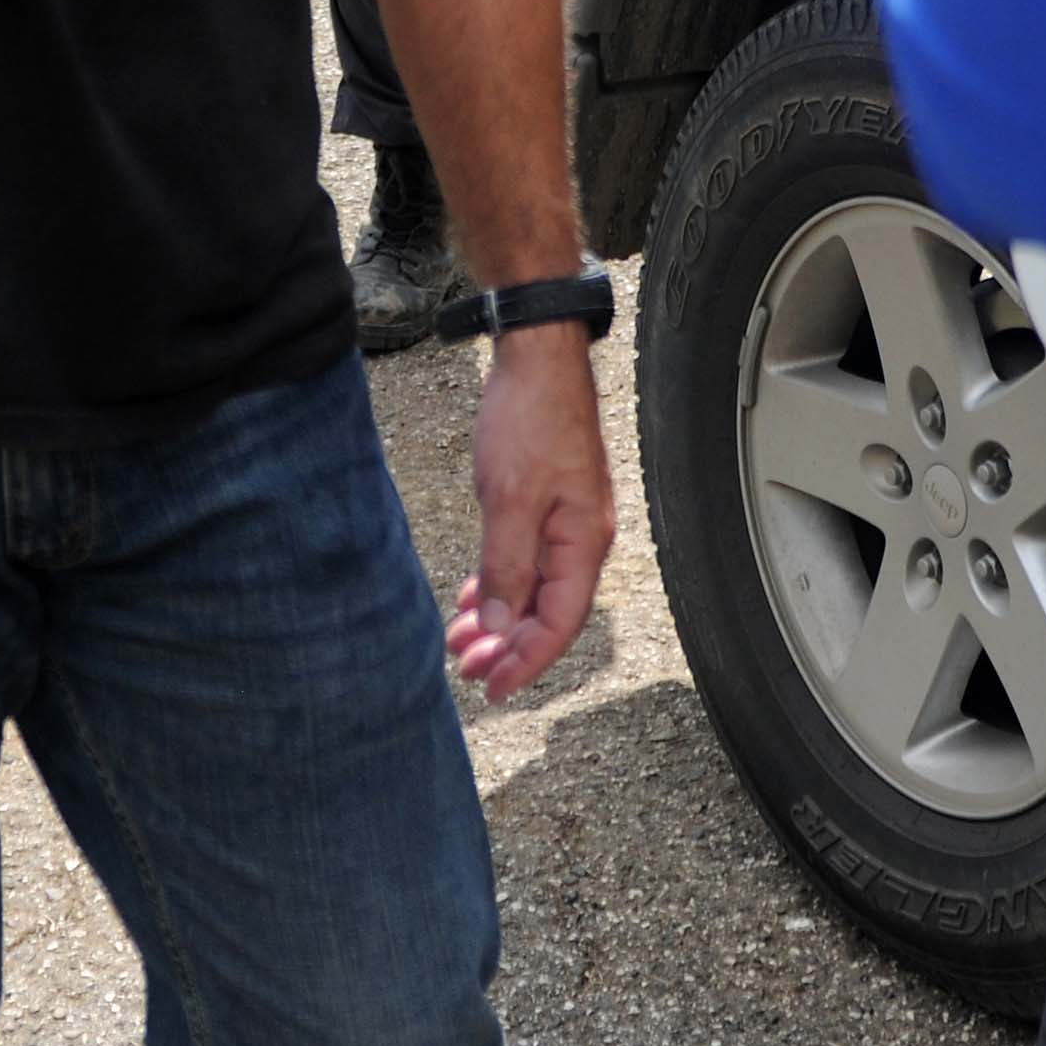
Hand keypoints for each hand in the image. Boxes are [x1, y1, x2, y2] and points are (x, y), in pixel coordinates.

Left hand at [445, 326, 614, 701]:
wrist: (537, 357)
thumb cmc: (530, 419)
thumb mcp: (510, 500)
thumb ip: (507, 569)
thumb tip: (504, 630)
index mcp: (583, 543)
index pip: (560, 624)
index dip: (526, 663)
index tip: (492, 687)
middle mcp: (582, 538)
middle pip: (548, 614)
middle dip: (508, 648)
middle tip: (466, 670)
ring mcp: (566, 521)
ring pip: (534, 590)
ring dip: (500, 620)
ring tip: (461, 640)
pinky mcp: (547, 503)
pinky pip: (526, 562)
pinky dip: (500, 586)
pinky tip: (475, 598)